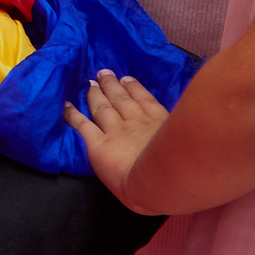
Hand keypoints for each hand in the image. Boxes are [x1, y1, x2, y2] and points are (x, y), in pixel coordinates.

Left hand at [64, 70, 170, 200]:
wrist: (158, 181)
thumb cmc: (178, 170)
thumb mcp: (187, 145)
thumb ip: (181, 136)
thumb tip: (183, 135)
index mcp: (158, 122)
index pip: (144, 100)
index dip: (134, 87)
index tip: (126, 78)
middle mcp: (135, 121)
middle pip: (121, 99)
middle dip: (112, 85)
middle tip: (104, 73)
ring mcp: (115, 131)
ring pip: (102, 107)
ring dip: (96, 94)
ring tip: (91, 83)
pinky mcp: (98, 143)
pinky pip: (83, 125)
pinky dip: (73, 114)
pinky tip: (66, 105)